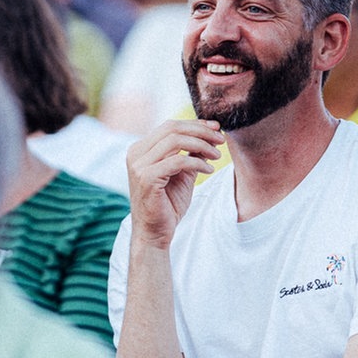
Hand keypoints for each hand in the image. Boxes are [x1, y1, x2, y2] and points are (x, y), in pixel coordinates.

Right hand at [126, 119, 223, 249]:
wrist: (155, 233)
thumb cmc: (167, 205)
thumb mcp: (183, 174)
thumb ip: (191, 154)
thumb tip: (209, 135)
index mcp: (141, 149)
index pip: (170, 126)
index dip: (195, 124)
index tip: (216, 129)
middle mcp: (136, 154)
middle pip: (172, 129)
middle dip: (201, 131)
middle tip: (221, 140)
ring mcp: (139, 165)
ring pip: (175, 141)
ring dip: (201, 145)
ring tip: (217, 155)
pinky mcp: (146, 178)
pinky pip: (177, 161)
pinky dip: (197, 162)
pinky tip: (208, 169)